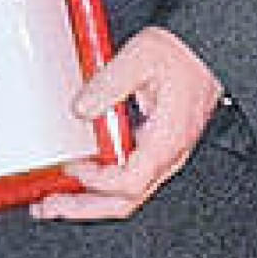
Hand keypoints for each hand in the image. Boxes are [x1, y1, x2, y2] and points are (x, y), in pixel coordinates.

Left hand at [30, 27, 224, 221]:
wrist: (206, 48)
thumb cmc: (184, 54)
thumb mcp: (140, 58)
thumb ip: (107, 84)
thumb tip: (81, 110)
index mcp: (167, 139)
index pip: (129, 182)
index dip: (97, 181)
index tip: (72, 168)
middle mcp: (169, 153)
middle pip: (127, 201)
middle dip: (85, 209)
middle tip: (50, 207)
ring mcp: (165, 153)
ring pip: (129, 194)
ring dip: (92, 200)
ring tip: (60, 199)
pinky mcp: (160, 145)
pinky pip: (131, 176)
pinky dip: (104, 184)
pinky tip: (84, 175)